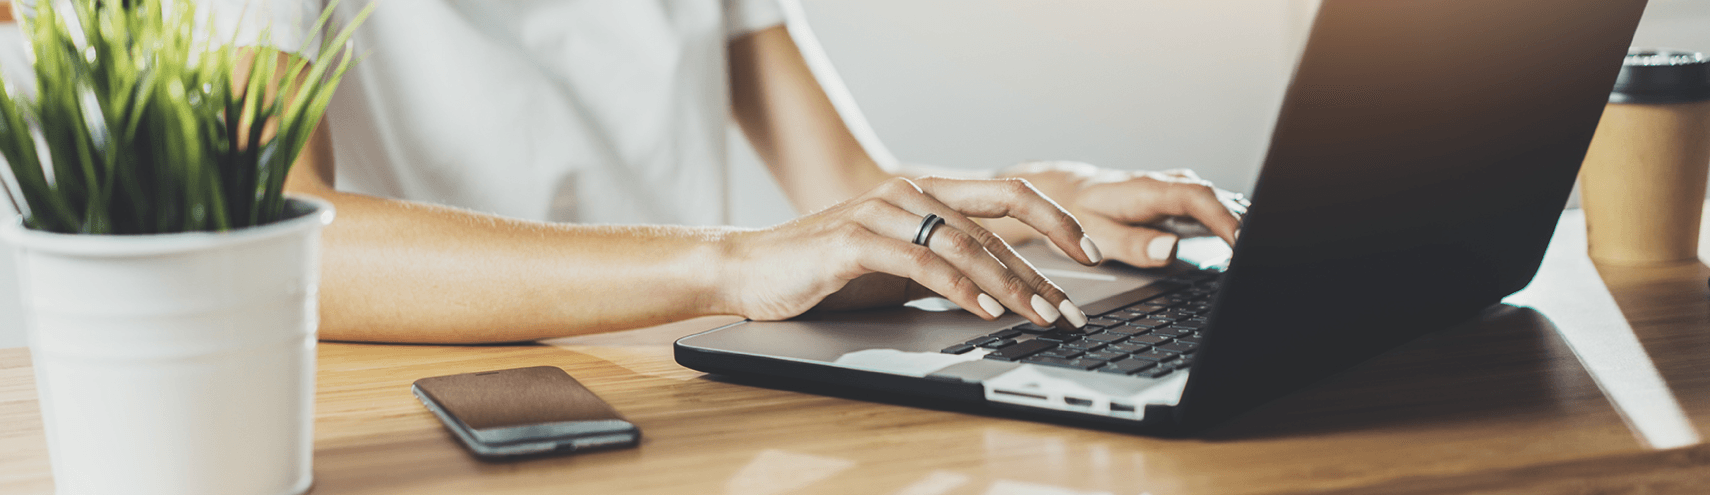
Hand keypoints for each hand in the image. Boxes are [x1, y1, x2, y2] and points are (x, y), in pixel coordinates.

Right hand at [718, 177, 1103, 327]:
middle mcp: (909, 193)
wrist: (750, 270)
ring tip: (1040, 316)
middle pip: (996, 222)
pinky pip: (924, 263)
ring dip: (1010, 284)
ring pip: (965, 244)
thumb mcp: (898, 267)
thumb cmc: (824, 271)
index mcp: (925, 194)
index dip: (1056, 220)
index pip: (1006, 196)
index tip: (1091, 254)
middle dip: (1042, 269)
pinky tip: (987, 310)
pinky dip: (962, 288)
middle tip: (1071, 309)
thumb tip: (1004, 289)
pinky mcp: (856, 241)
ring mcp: (882, 212)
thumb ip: (945, 266)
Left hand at [1001, 161, 1244, 267]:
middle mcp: (1168, 184)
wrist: (1069, 192)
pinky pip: (1215, 206)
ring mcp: (1178, 190)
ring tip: (1258, 250)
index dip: (1223, 218)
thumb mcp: (1097, 234)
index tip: (1242, 243)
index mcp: (1148, 188)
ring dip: (1242, 221)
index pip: (1197, 197)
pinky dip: (1232, 222)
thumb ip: (1132, 244)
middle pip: (1217, 197)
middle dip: (1245, 223)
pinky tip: (1244, 242)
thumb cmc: (1080, 214)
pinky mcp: (1182, 199)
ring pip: (1220, 200)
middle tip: (1262, 253)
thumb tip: (1170, 249)